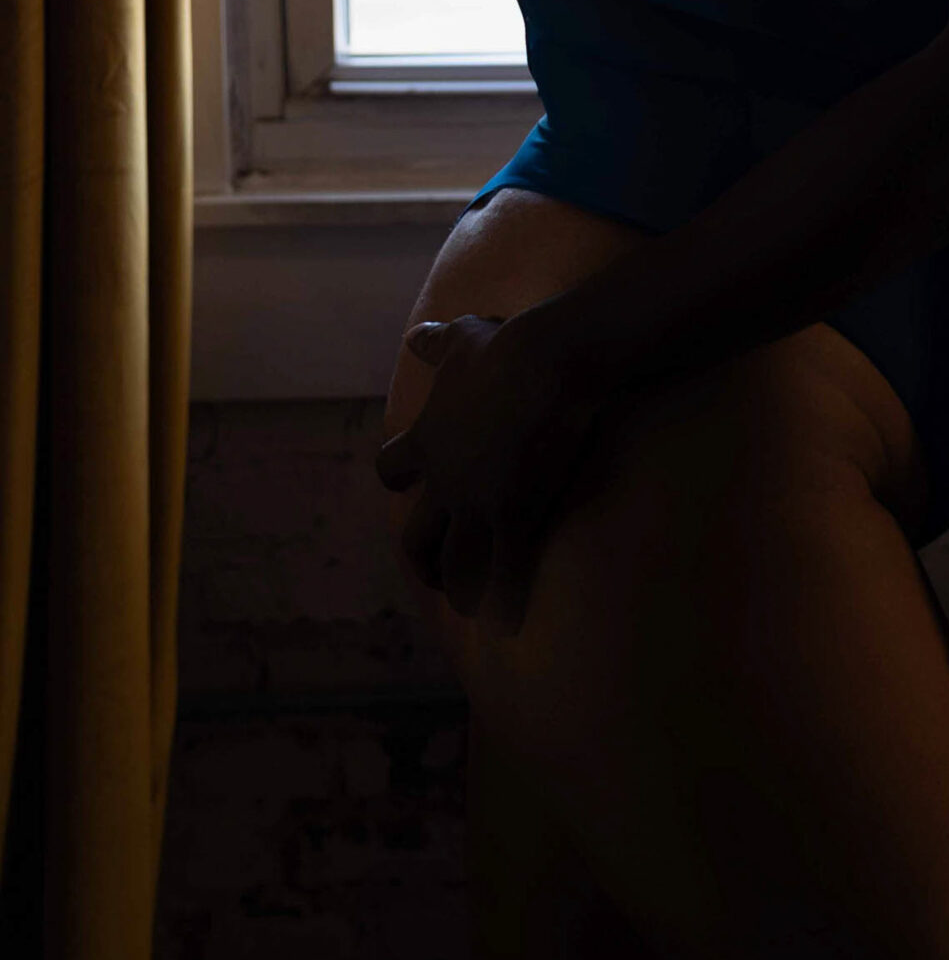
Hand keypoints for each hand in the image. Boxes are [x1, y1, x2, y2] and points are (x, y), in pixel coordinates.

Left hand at [375, 313, 601, 629]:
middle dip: (422, 559)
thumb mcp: (462, 338)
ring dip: (459, 587)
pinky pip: (505, 573)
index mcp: (427, 441)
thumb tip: (416, 335)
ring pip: (454, 564)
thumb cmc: (506, 346)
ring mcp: (476, 504)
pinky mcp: (514, 518)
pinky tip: (509, 624)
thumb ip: (436, 342)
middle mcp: (443, 481)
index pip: (392, 471)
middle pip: (415, 536)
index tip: (409, 488)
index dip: (400, 479)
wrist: (545, 362)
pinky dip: (505, 603)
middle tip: (436, 574)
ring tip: (471, 604)